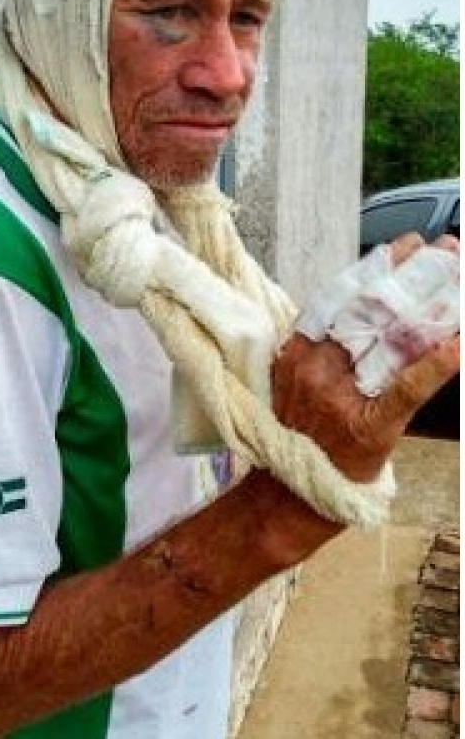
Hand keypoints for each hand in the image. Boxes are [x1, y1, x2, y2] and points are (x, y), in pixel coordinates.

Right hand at [271, 233, 459, 483]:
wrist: (290, 493)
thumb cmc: (299, 434)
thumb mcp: (298, 381)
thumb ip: (323, 347)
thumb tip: (367, 311)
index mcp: (297, 351)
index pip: (340, 297)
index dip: (375, 267)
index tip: (404, 245)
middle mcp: (315, 367)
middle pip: (370, 310)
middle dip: (412, 275)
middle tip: (446, 250)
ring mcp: (340, 396)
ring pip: (390, 341)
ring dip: (431, 307)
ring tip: (460, 280)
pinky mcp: (369, 426)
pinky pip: (405, 389)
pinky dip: (435, 365)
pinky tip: (458, 344)